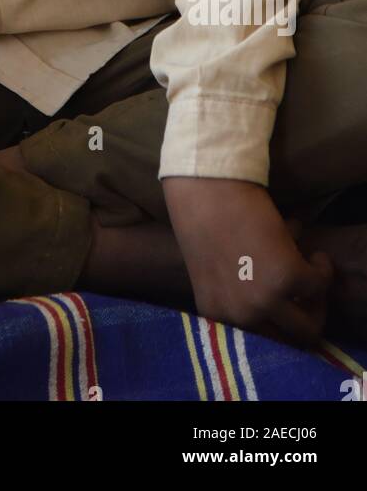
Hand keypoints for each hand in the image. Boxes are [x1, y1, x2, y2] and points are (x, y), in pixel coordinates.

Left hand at [163, 177, 332, 346]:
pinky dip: (323, 269)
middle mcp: (240, 316)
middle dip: (302, 317)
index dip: (278, 323)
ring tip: (310, 273)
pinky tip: (314, 253)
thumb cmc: (205, 219)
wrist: (206, 186)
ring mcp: (264, 300)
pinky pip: (320, 284)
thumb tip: (279, 290)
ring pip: (309, 327)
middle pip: (289, 341)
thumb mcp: (217, 269)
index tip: (287, 306)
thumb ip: (240, 290)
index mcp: (217, 315)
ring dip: (316, 301)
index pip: (258, 341)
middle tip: (305, 292)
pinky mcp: (288, 276)